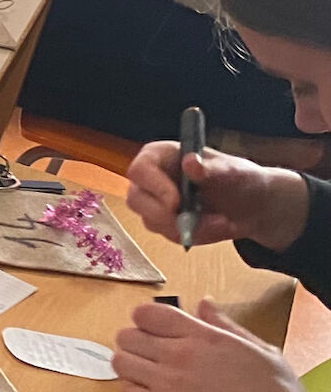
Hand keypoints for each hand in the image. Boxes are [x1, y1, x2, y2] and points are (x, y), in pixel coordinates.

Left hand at [112, 296, 304, 391]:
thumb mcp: (258, 348)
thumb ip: (224, 324)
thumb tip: (203, 303)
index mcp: (202, 335)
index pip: (148, 313)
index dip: (144, 318)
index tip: (152, 328)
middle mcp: (179, 354)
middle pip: (127, 336)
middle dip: (134, 342)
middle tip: (149, 354)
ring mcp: (168, 382)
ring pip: (121, 363)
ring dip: (130, 367)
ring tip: (147, 375)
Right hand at [127, 142, 313, 250]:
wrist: (253, 204)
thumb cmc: (241, 179)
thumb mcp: (233, 171)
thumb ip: (210, 168)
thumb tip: (189, 162)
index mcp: (161, 156)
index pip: (140, 169)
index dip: (154, 186)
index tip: (177, 202)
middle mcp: (151, 178)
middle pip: (136, 200)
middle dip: (166, 216)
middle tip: (196, 222)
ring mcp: (155, 202)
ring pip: (152, 221)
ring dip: (189, 228)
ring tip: (222, 223)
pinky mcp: (164, 223)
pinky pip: (170, 235)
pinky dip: (195, 235)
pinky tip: (216, 227)